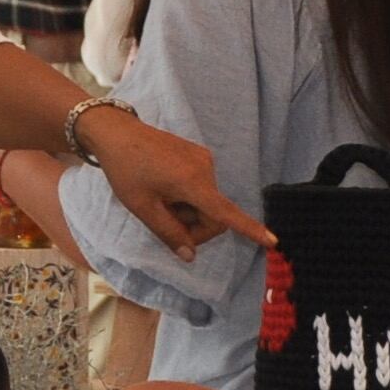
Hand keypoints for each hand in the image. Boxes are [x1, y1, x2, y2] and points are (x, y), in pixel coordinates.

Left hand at [79, 107, 273, 258]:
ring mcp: (204, 159)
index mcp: (192, 182)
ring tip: (160, 198)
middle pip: (213, 214)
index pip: (225, 213)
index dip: (250, 229)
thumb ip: (169, 233)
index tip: (273, 241)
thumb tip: (190, 256)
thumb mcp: (142, 208)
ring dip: (187, 210)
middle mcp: (205, 169)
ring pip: (207, 202)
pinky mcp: (199, 155)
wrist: (116, 133)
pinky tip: (164, 187)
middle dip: (193, 225)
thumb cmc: (125, 171)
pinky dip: (187, 195)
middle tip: (163, 220)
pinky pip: (202, 186)